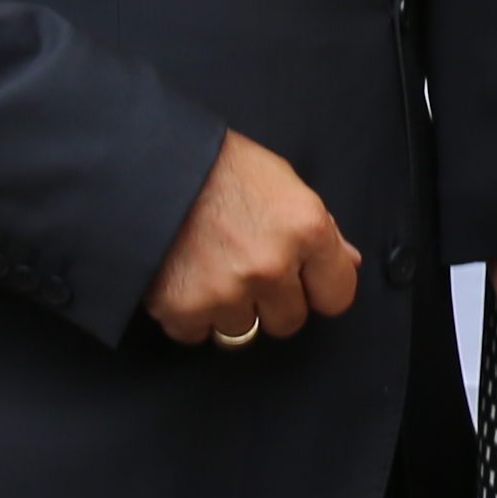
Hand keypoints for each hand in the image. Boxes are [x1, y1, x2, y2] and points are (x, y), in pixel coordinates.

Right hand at [142, 129, 361, 347]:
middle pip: (289, 322)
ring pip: (242, 331)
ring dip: (228, 309)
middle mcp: (271, 266)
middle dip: (271, 302)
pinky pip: (196, 334)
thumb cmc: (218, 166)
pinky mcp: (183, 308)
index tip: (303, 283)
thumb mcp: (283, 182)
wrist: (149, 164)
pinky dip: (189, 314)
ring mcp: (227, 291)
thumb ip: (320, 228)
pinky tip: (185, 278)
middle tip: (247, 269)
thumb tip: (347, 263)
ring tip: (211, 268)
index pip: (336, 297)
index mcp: (305, 230)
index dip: (318, 289)